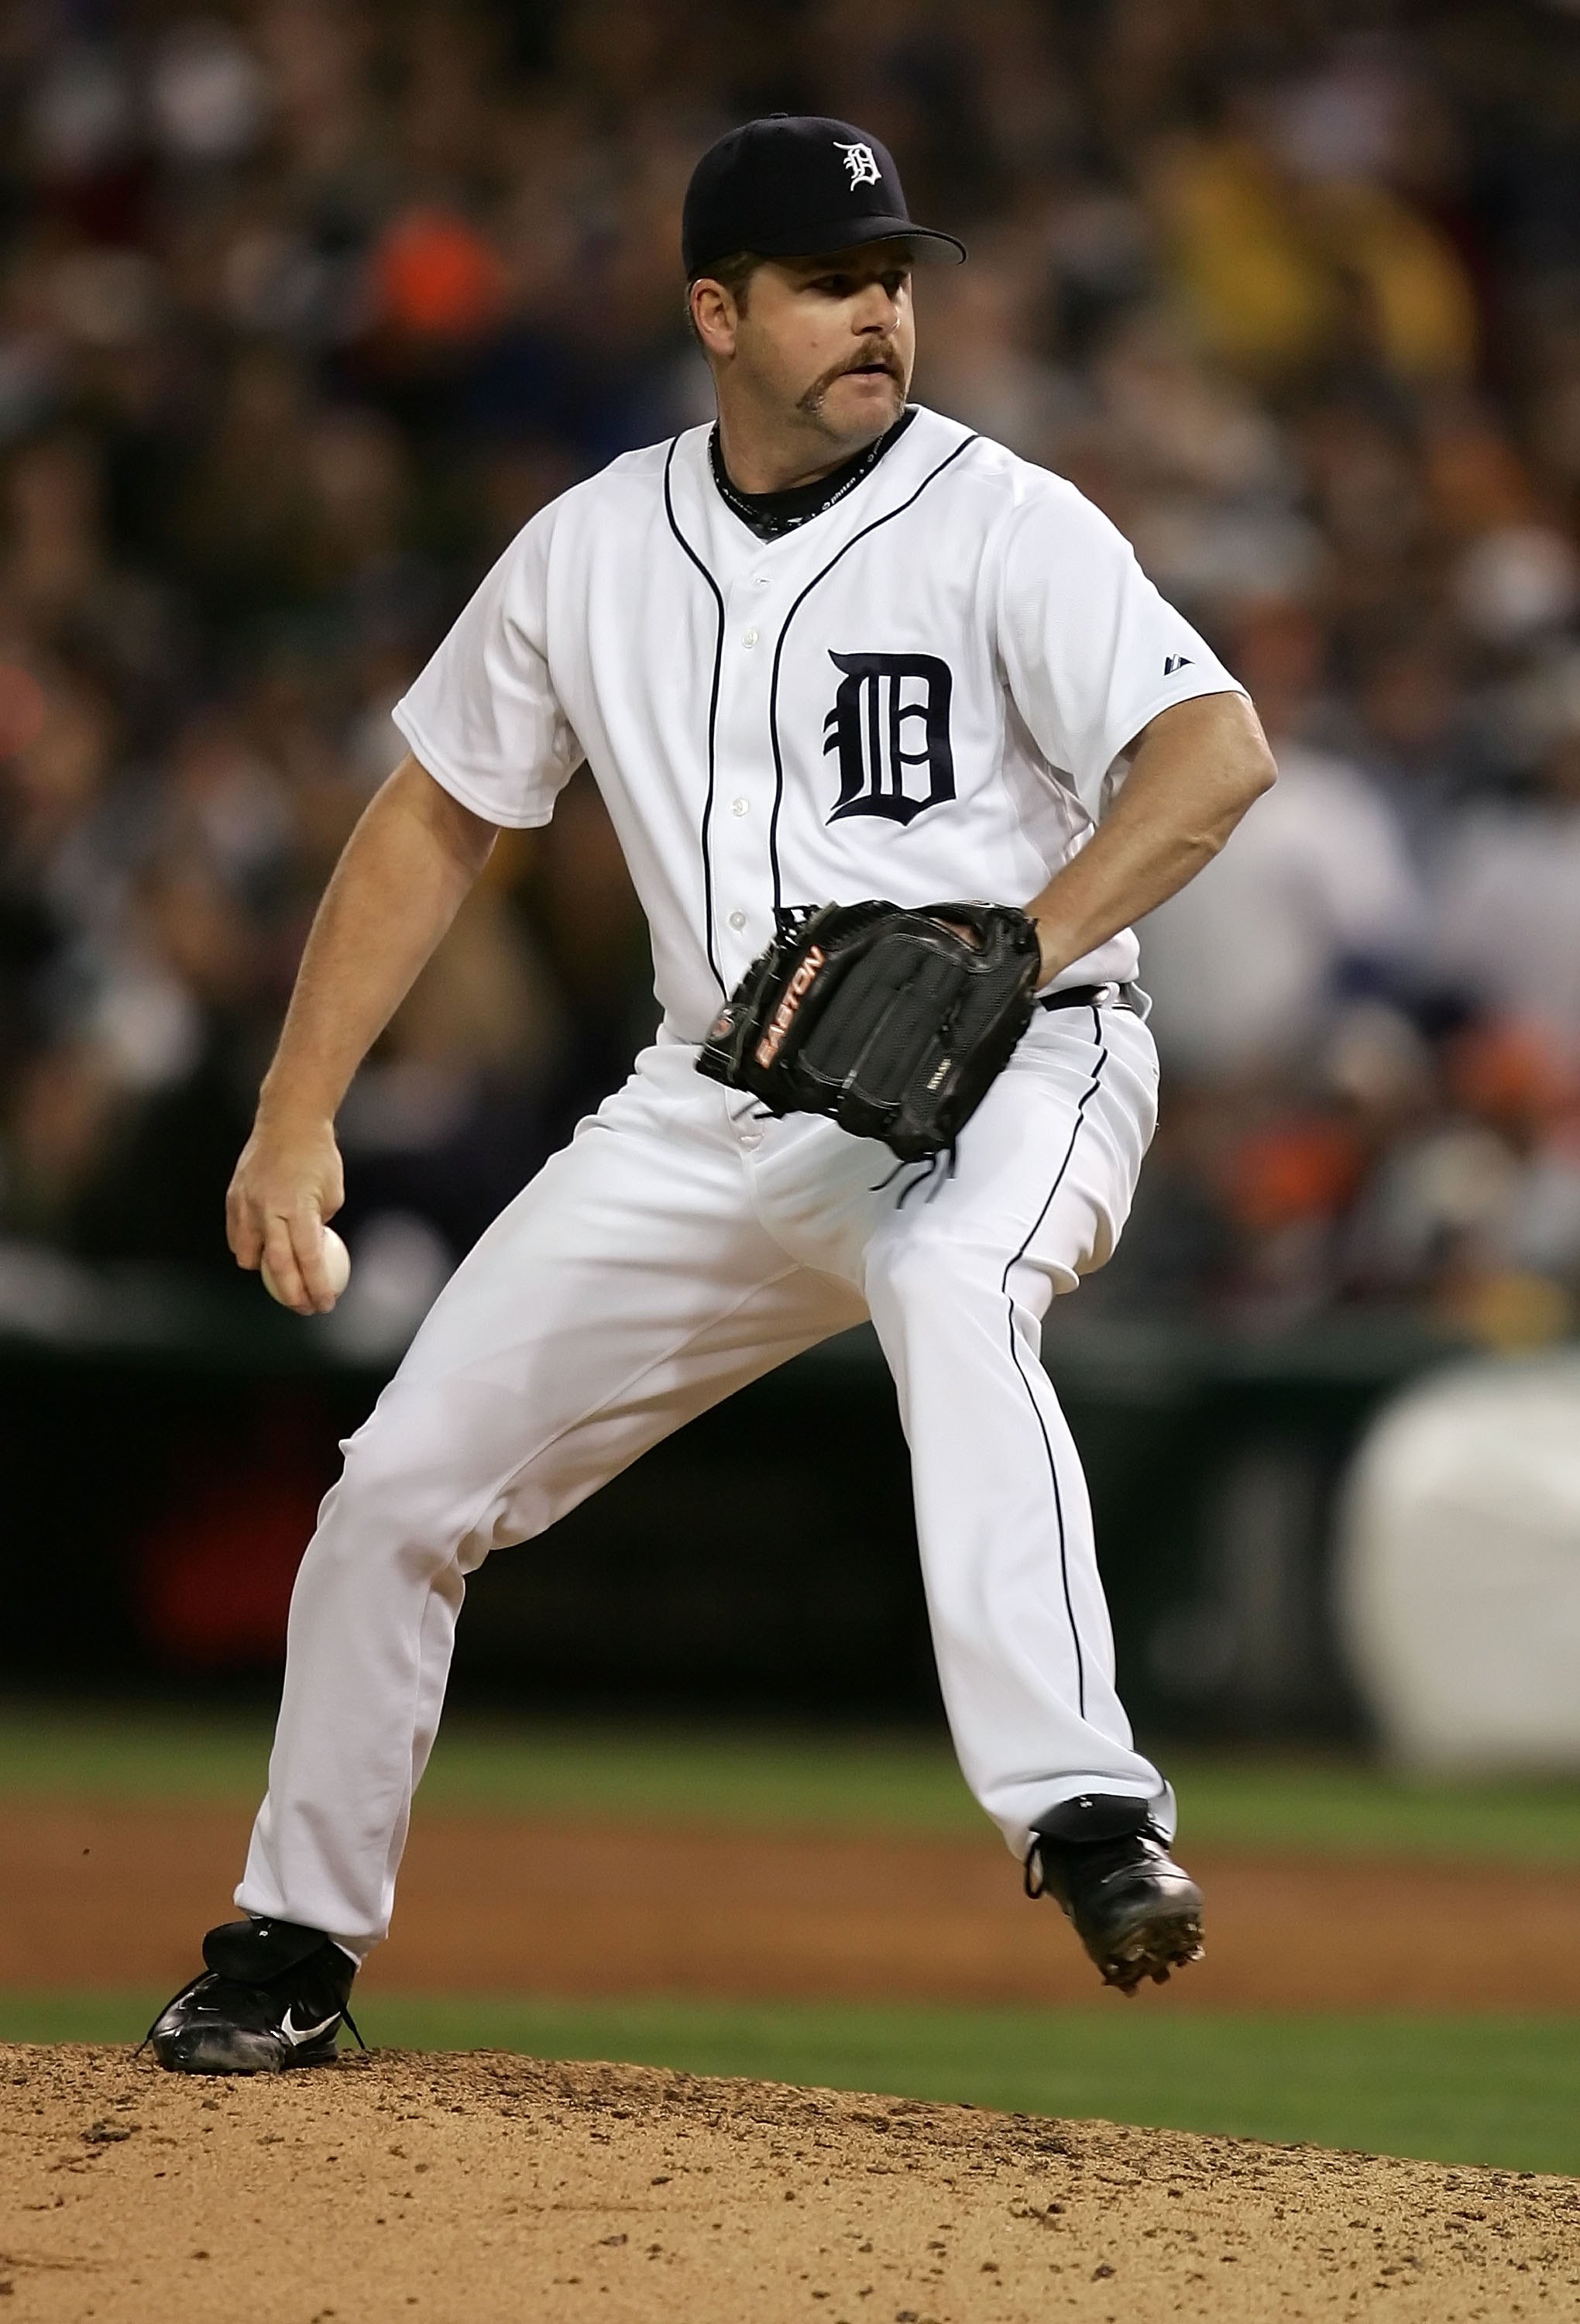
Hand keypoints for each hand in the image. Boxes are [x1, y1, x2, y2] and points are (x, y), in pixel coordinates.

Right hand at [226, 1112, 346, 1314]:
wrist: (287, 1122)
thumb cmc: (318, 1157)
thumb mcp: (333, 1194)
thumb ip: (318, 1226)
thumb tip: (314, 1253)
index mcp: (299, 1209)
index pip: (308, 1260)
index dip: (317, 1287)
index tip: (325, 1304)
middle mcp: (269, 1210)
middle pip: (277, 1267)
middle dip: (292, 1294)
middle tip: (305, 1307)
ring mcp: (246, 1205)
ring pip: (248, 1255)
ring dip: (266, 1273)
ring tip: (283, 1280)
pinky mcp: (233, 1199)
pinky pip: (237, 1237)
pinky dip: (248, 1251)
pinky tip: (261, 1256)